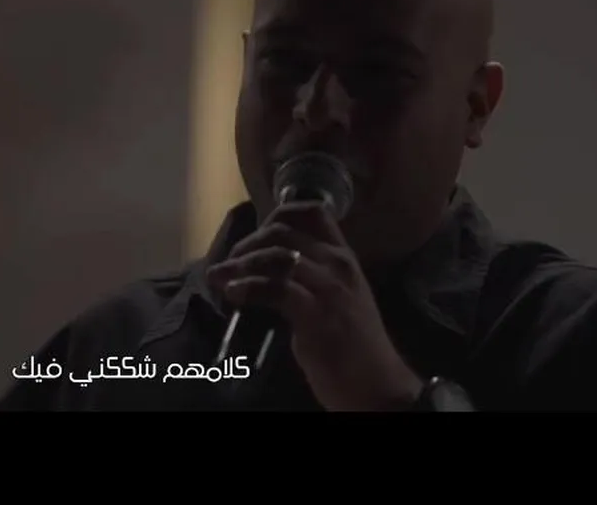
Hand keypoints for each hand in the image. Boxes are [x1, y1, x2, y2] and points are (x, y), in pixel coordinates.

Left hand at [206, 201, 422, 410]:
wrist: (378, 385)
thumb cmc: (355, 346)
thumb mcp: (338, 299)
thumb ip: (310, 278)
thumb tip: (266, 270)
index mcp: (344, 257)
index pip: (313, 212)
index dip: (277, 215)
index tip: (255, 234)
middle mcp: (337, 265)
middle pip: (282, 232)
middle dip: (247, 244)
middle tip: (228, 264)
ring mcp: (329, 288)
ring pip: (275, 257)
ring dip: (239, 265)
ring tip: (219, 278)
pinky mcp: (318, 314)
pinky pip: (275, 289)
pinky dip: (248, 287)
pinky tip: (233, 294)